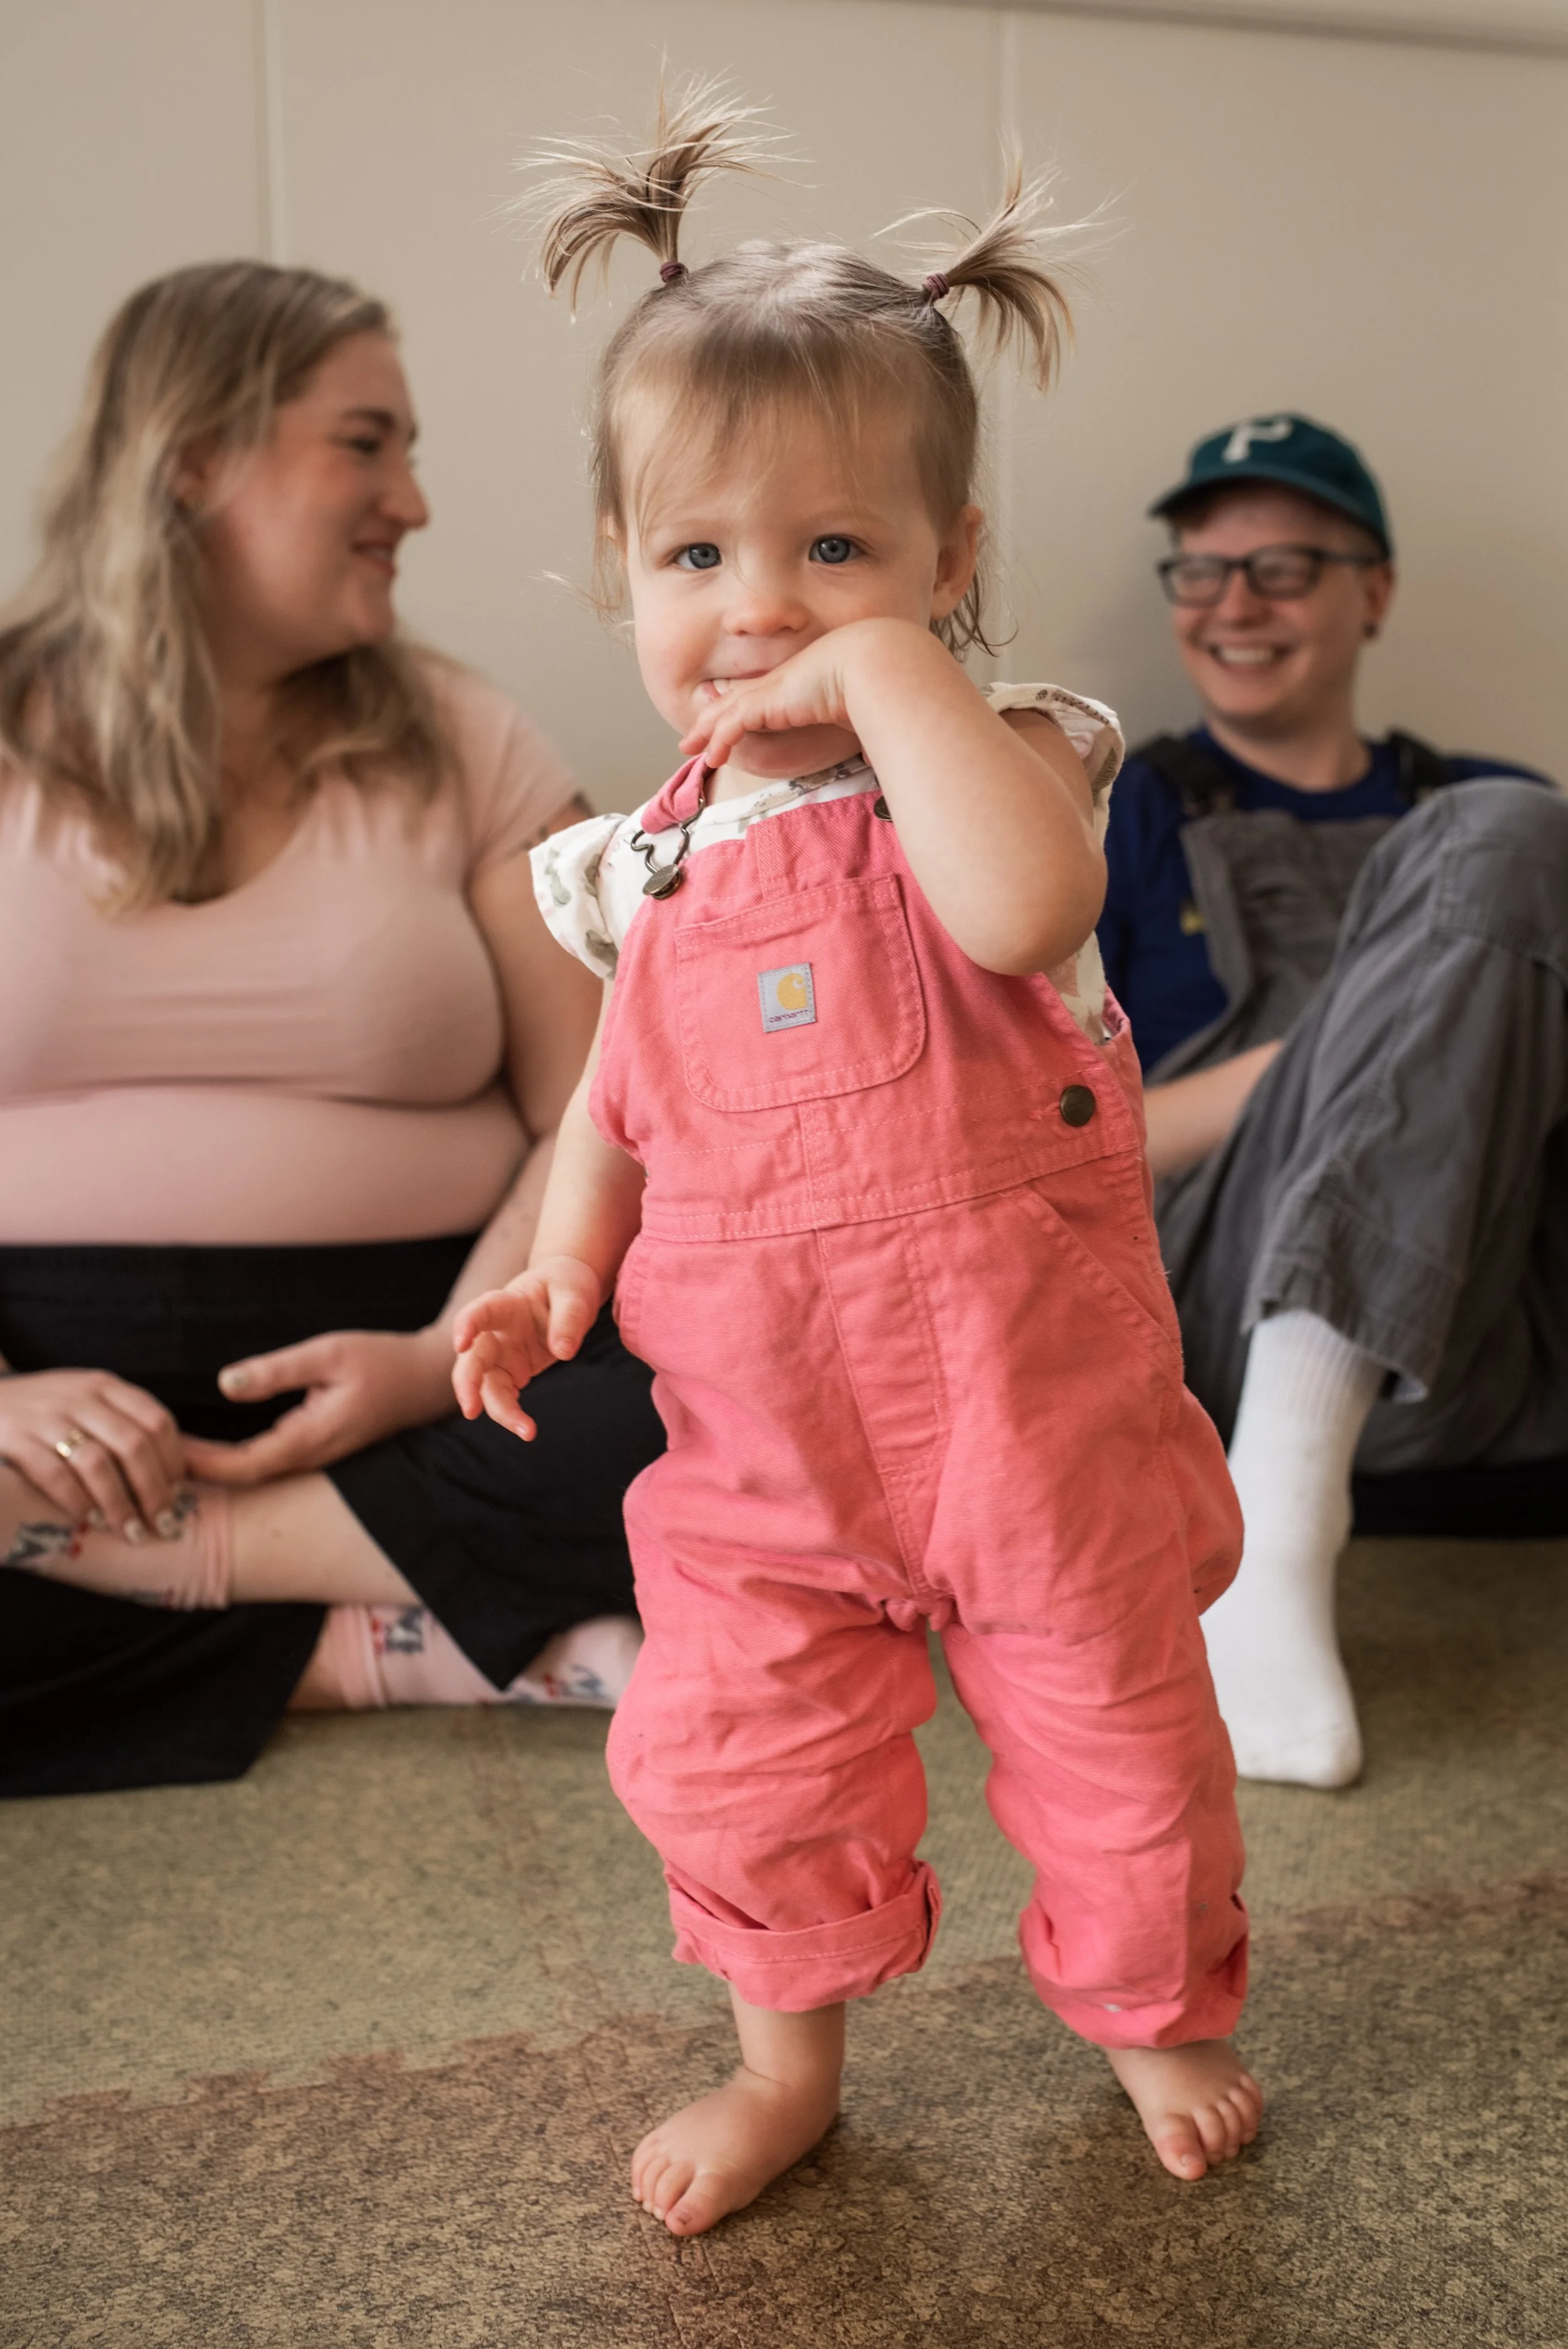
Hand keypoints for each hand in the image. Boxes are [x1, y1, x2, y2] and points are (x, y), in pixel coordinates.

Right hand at [0, 1368, 183, 1537]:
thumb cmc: (44, 1413)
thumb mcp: (87, 1405)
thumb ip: (129, 1426)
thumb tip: (194, 1464)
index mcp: (104, 1386)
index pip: (156, 1421)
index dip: (175, 1462)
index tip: (182, 1496)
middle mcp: (79, 1396)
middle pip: (134, 1445)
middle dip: (155, 1491)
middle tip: (166, 1525)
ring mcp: (45, 1415)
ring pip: (97, 1462)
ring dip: (120, 1504)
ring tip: (134, 1533)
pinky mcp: (13, 1436)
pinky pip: (53, 1473)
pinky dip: (77, 1501)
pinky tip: (90, 1522)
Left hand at [182, 1326, 457, 1486]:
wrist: (428, 1378)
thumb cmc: (382, 1360)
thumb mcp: (329, 1353)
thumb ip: (276, 1371)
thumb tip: (224, 1385)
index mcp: (312, 1438)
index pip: (245, 1466)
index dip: (202, 1464)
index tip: (163, 1453)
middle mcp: (311, 1456)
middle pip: (243, 1476)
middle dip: (197, 1469)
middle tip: (148, 1454)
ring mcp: (315, 1455)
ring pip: (254, 1472)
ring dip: (213, 1465)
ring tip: (168, 1449)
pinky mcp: (316, 1446)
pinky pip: (267, 1461)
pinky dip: (233, 1457)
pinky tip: (209, 1444)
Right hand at [451, 1257, 602, 1439]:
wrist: (565, 1294)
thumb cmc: (566, 1286)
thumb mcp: (575, 1293)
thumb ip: (569, 1318)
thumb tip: (563, 1351)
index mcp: (507, 1304)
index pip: (481, 1311)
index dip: (467, 1325)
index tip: (460, 1344)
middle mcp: (495, 1331)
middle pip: (473, 1357)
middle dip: (467, 1384)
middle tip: (471, 1410)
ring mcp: (500, 1353)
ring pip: (486, 1384)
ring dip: (497, 1410)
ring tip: (526, 1432)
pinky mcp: (511, 1371)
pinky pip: (503, 1395)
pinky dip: (511, 1413)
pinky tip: (527, 1429)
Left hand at [677, 619, 925, 771]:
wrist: (878, 662)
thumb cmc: (882, 683)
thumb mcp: (866, 711)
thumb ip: (862, 728)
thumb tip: (875, 749)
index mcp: (804, 683)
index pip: (766, 697)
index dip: (744, 709)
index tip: (733, 725)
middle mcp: (784, 682)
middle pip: (738, 700)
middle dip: (713, 718)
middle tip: (695, 736)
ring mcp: (774, 688)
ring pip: (727, 711)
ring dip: (706, 731)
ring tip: (690, 747)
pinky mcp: (767, 700)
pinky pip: (733, 723)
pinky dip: (718, 739)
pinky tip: (710, 756)